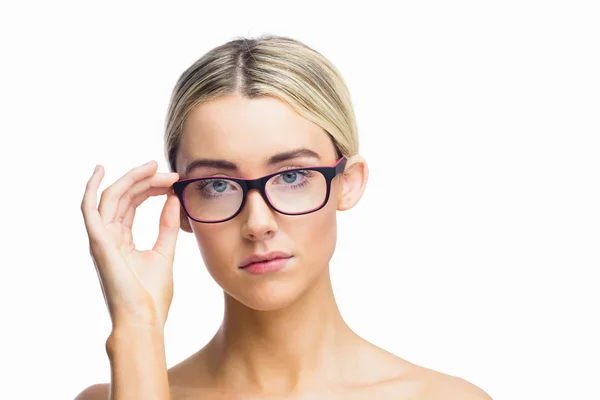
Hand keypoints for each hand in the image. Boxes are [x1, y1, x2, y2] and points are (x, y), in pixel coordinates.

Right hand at [80, 160, 180, 328]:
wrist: (144, 321)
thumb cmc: (152, 296)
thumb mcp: (165, 253)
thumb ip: (168, 226)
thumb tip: (175, 199)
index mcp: (122, 240)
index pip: (133, 203)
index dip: (151, 187)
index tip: (174, 180)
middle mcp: (108, 236)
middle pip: (123, 196)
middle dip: (146, 180)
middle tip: (170, 172)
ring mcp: (101, 239)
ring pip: (111, 197)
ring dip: (132, 179)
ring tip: (154, 167)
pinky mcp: (98, 243)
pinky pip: (89, 209)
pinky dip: (91, 188)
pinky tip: (100, 170)